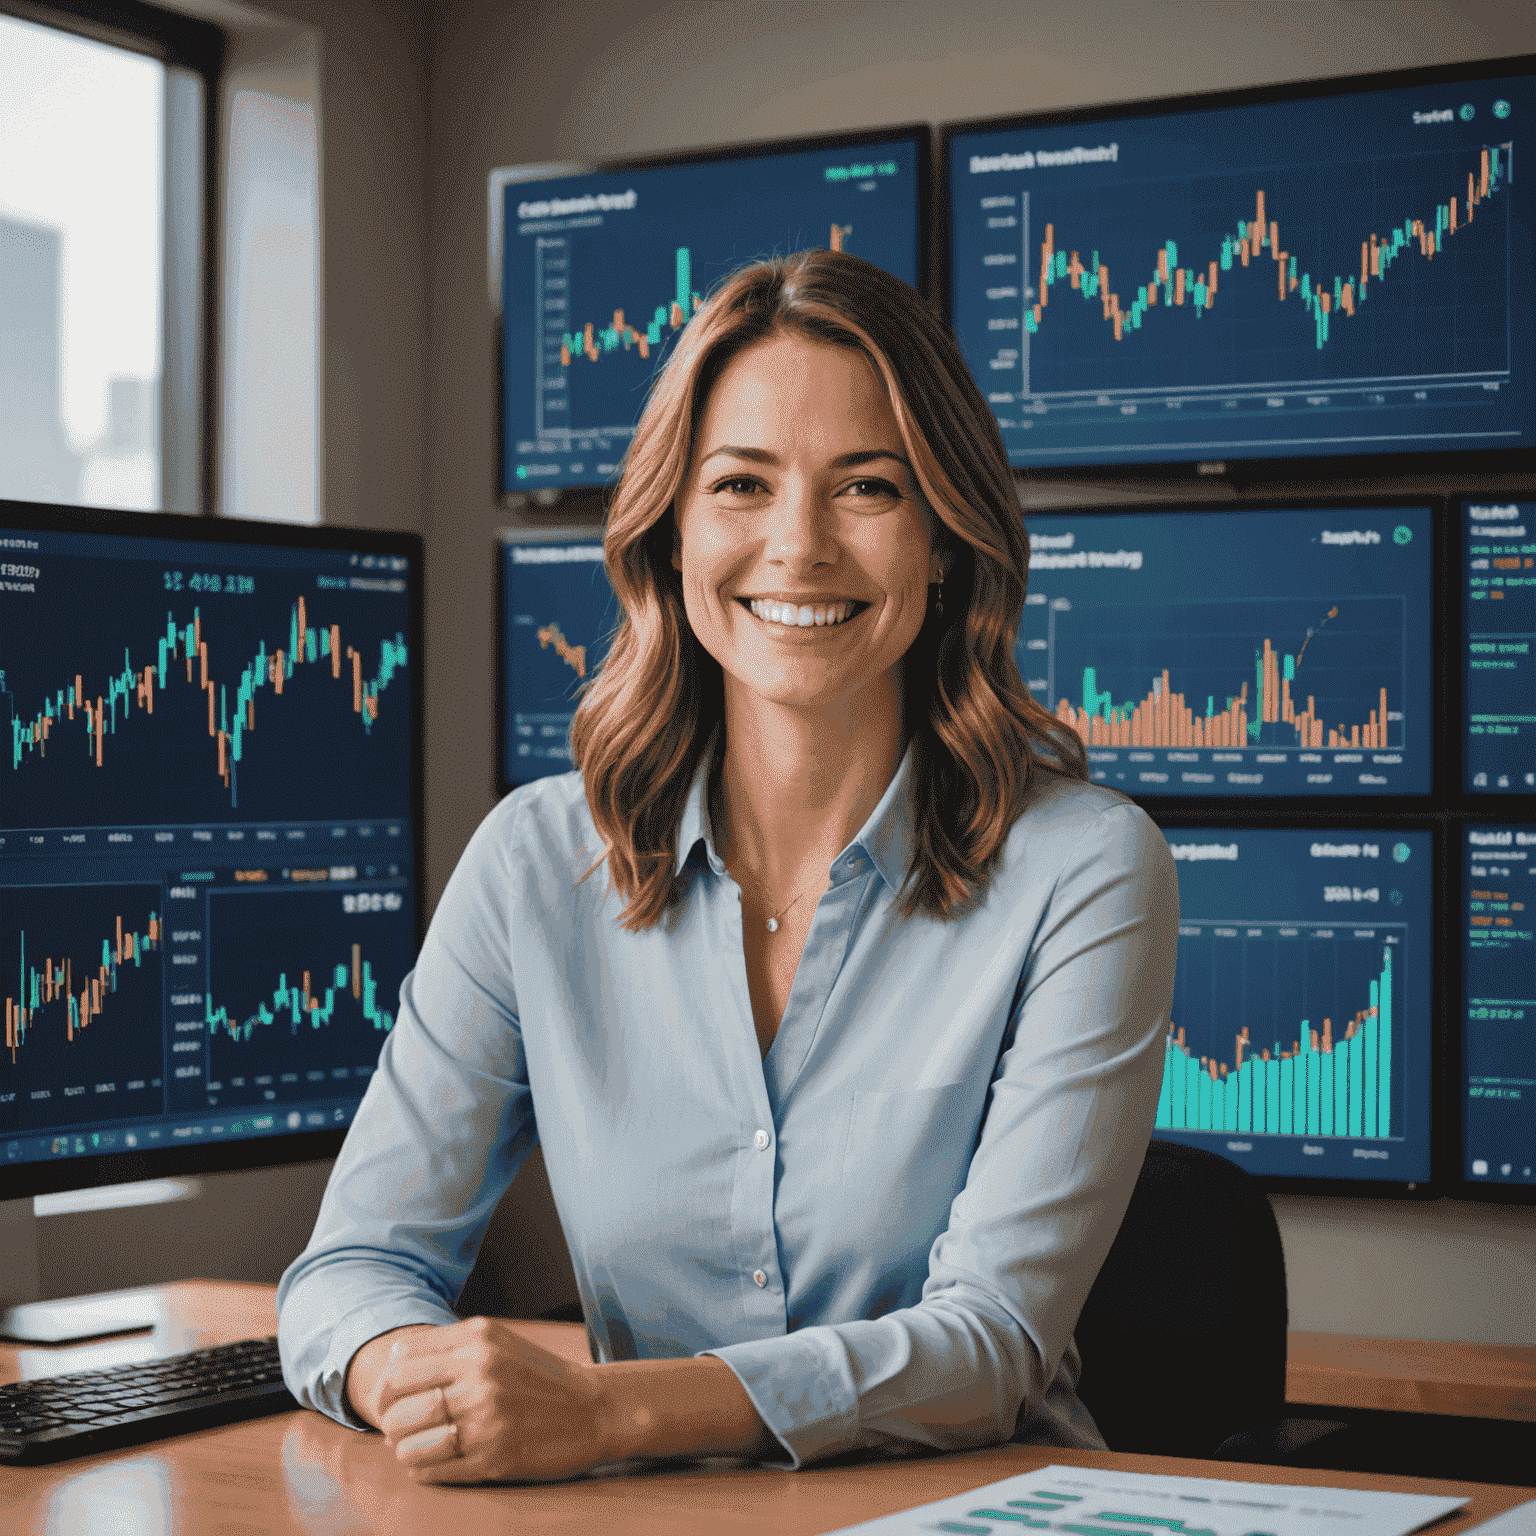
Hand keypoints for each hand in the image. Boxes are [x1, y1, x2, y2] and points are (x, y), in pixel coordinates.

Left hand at [355, 1316, 613, 1483]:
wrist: (594, 1410)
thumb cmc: (538, 1376)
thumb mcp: (497, 1341)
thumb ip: (448, 1343)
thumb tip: (390, 1358)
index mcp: (478, 1341)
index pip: (397, 1364)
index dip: (387, 1386)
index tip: (396, 1398)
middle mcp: (480, 1376)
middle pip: (395, 1406)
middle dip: (391, 1421)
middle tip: (404, 1427)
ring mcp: (485, 1420)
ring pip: (406, 1443)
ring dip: (405, 1448)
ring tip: (421, 1445)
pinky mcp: (492, 1459)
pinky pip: (429, 1471)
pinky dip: (423, 1469)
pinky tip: (439, 1460)